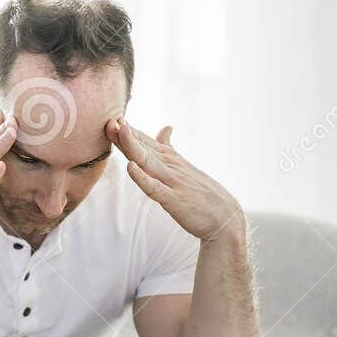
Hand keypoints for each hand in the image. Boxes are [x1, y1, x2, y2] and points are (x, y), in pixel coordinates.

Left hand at [107, 118, 244, 243]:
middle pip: (143, 148)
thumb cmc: (203, 194)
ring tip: (120, 131)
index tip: (114, 119)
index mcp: (172, 159)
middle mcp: (171, 167)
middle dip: (125, 134)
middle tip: (110, 120)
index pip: (147, 142)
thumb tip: (166, 128)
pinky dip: (142, 177)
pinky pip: (154, 188)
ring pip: (148, 161)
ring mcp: (173, 182)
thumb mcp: (185, 167)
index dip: (129, 131)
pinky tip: (131, 167)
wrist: (225, 217)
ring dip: (133, 146)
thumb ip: (170, 149)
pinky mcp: (174, 200)